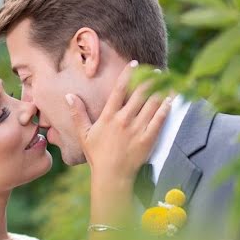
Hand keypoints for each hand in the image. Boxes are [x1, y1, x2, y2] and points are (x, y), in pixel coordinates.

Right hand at [66, 61, 170, 186]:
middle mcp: (124, 120)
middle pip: (139, 93)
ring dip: (159, 89)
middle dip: (149, 79)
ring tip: (167, 80)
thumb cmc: (97, 155)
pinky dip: (166, 107)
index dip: (128, 74)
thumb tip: (69, 96)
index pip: (119, 90)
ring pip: (151, 104)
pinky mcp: (148, 139)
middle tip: (157, 71)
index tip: (135, 63)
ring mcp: (137, 129)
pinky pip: (159, 119)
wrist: (112, 176)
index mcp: (109, 117)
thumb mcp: (83, 134)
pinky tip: (171, 99)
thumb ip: (77, 113)